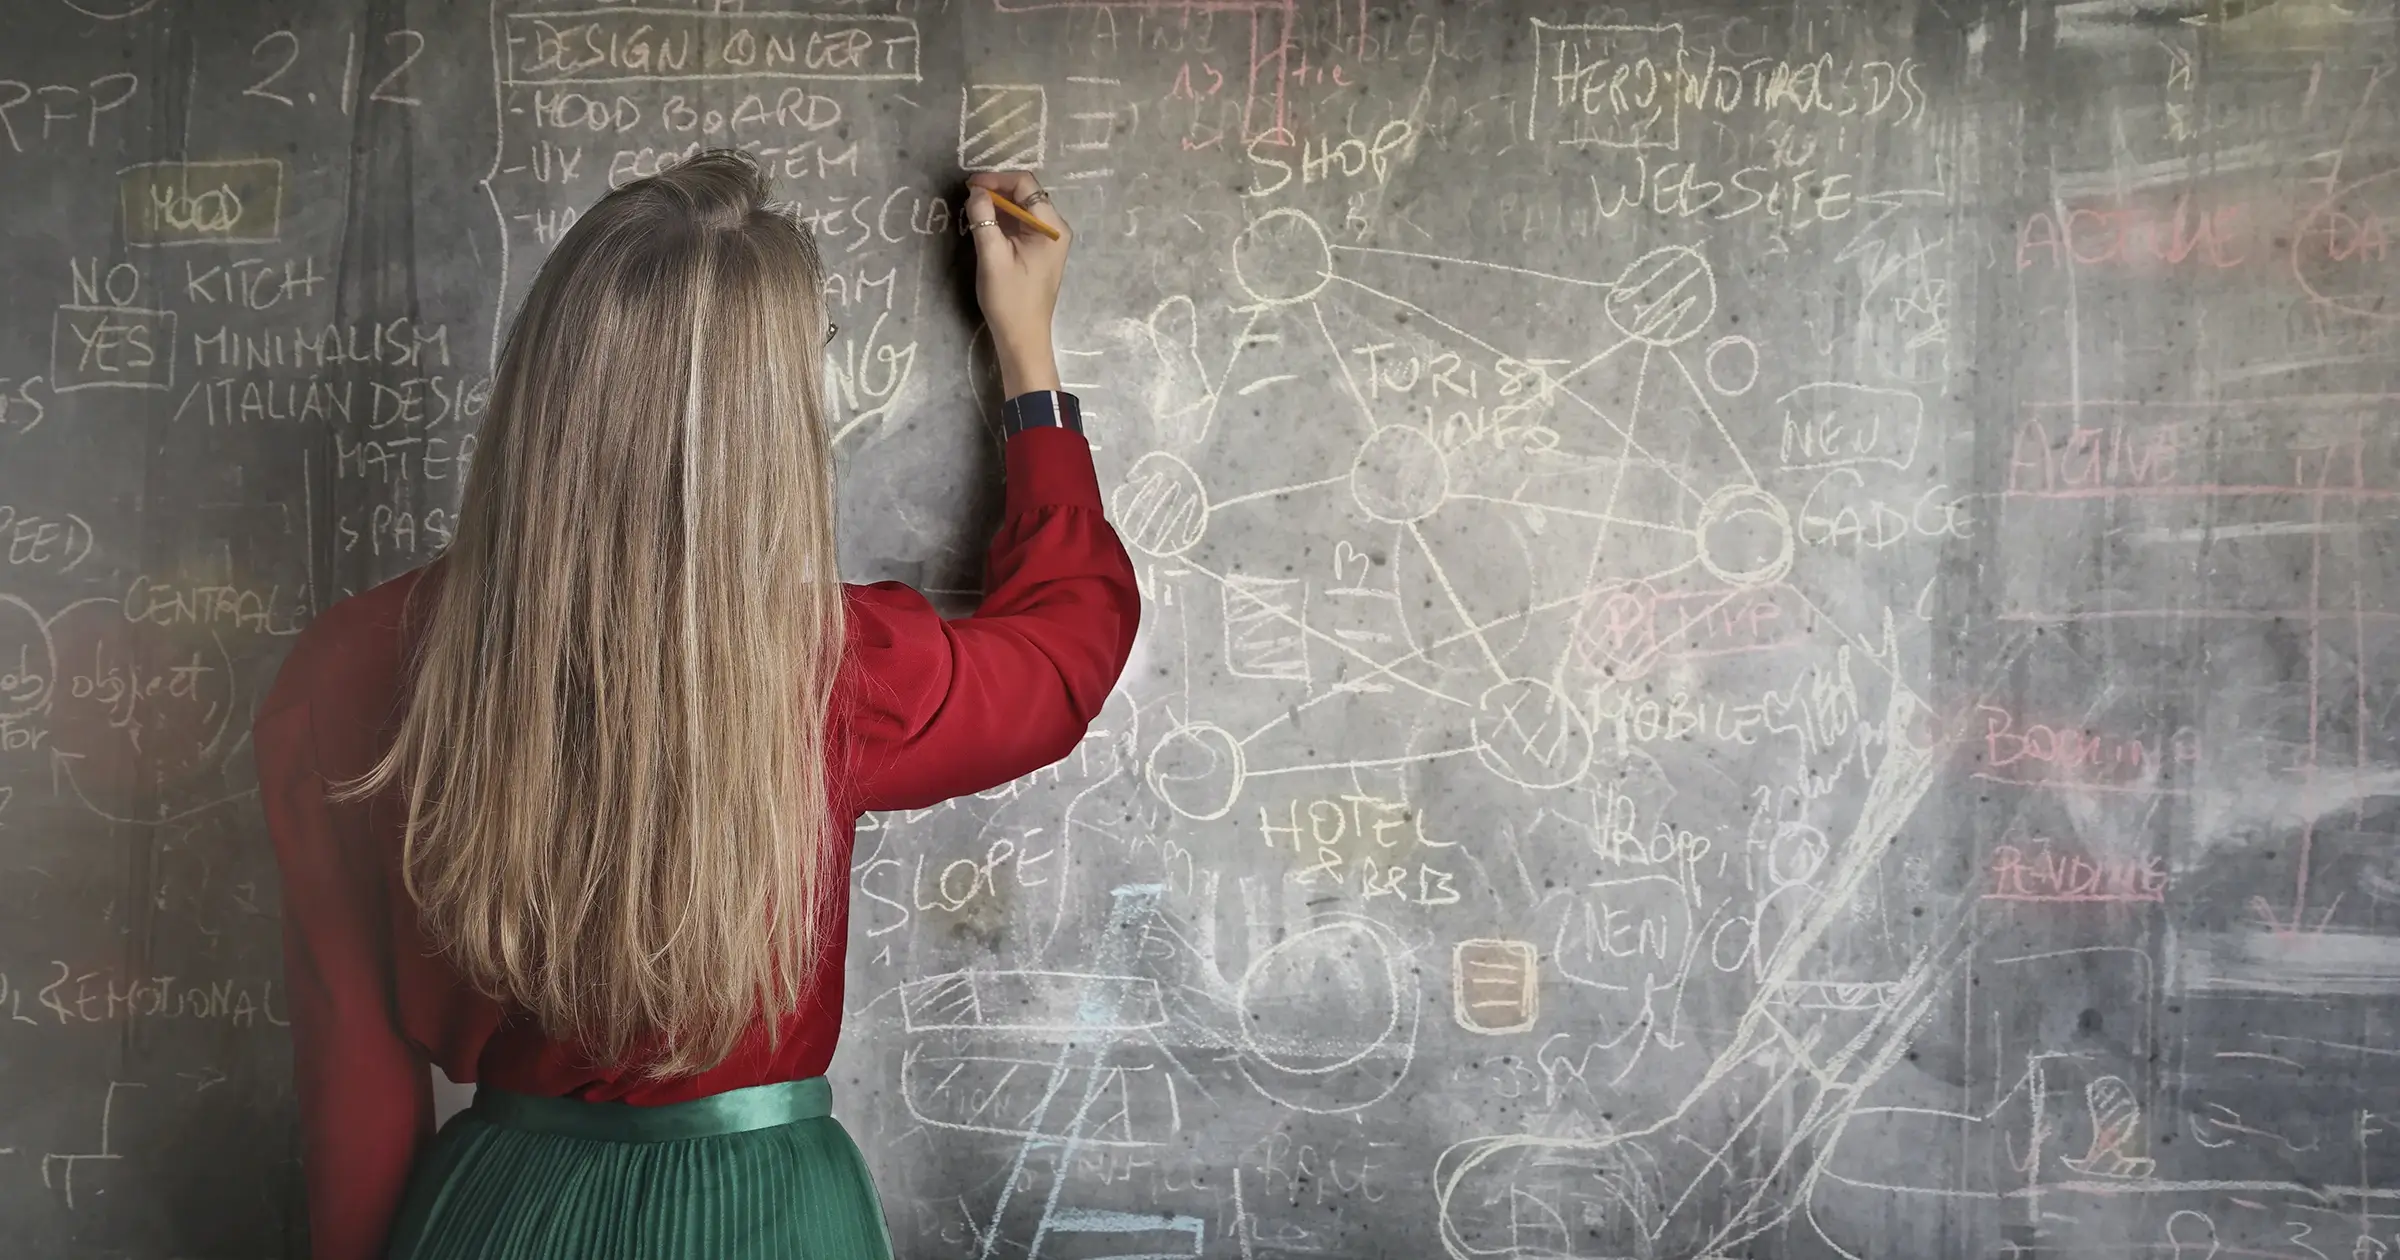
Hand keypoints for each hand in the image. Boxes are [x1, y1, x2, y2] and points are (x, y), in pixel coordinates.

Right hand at [964, 170, 1069, 395]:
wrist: (1023, 337)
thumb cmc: (1010, 299)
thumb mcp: (992, 256)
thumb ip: (983, 219)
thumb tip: (976, 191)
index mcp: (1052, 227)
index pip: (1025, 184)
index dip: (996, 180)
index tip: (970, 186)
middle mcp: (1055, 229)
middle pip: (1025, 193)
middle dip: (996, 191)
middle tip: (968, 197)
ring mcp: (1048, 240)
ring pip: (1021, 208)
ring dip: (997, 206)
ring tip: (973, 210)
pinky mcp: (1039, 251)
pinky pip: (1020, 224)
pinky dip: (1002, 220)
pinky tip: (984, 226)